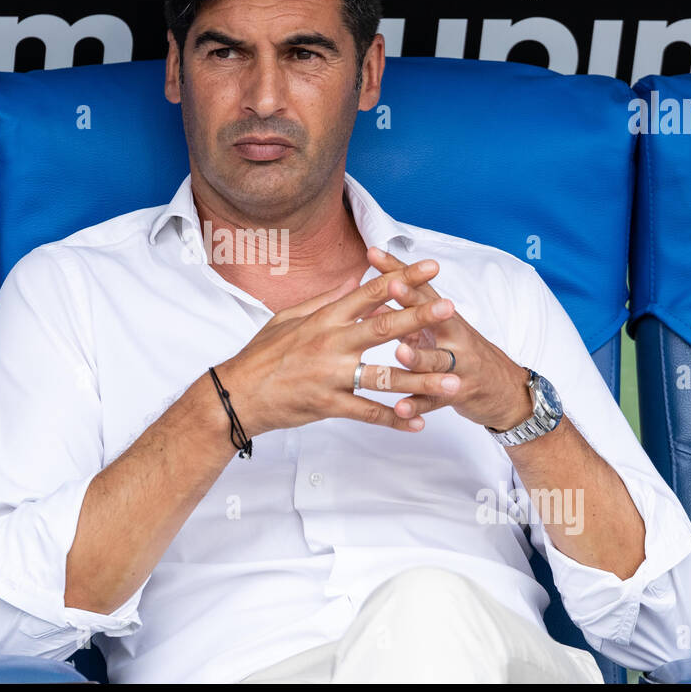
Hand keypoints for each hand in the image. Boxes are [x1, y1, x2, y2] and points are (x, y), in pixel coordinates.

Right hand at [214, 259, 465, 434]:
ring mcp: (330, 376)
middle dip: (418, 317)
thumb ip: (325, 300)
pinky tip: (418, 423)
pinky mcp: (328, 405)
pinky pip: (368, 413)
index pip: (369, 292)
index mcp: (324, 319)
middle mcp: (330, 344)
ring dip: (422, 380)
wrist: (236, 394)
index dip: (401, 278)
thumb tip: (355, 280)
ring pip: (384, 378)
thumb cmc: (262, 355)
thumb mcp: (289, 317)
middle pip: (382, 328)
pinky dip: (394, 420)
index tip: (429, 268)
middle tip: (450, 308)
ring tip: (453, 382)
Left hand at [366, 247, 533, 431]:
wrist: (508, 392)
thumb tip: (372, 305)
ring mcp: (459, 366)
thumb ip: (406, 321)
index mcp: (444, 319)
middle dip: (412, 300)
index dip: (398, 270)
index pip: (420, 288)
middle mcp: (455, 337)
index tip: (373, 252)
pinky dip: (419, 405)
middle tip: (392, 285)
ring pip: (437, 361)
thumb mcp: (437, 334)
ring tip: (398, 352)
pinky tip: (400, 409)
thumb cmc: (463, 356)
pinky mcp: (461, 395)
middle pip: (432, 316)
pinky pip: (436, 401)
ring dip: (418, 357)